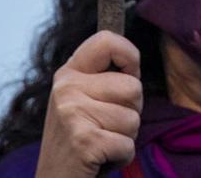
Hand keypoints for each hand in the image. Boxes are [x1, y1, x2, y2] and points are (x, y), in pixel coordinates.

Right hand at [33, 31, 142, 177]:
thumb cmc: (77, 142)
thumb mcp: (81, 102)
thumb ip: (102, 80)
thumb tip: (133, 61)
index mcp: (67, 74)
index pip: (106, 40)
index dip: (129, 54)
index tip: (131, 73)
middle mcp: (66, 89)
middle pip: (133, 87)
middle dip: (130, 112)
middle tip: (105, 127)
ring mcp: (72, 114)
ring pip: (134, 118)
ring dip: (125, 137)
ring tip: (100, 144)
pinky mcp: (83, 141)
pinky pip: (128, 145)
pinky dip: (121, 157)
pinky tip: (99, 160)